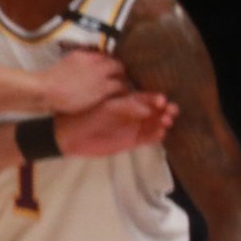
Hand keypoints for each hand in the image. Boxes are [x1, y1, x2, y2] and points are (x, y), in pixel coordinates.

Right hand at [40, 48, 128, 114]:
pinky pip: (120, 86)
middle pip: (115, 62)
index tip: (108, 70)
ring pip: (120, 72)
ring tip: (121, 87)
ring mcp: (100, 74)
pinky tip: (121, 94)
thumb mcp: (64, 64)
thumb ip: (77, 63)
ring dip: (122, 79)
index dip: (107, 63)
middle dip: (118, 70)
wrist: (46, 90)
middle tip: (118, 78)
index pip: (103, 55)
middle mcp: (95, 62)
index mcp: (84, 54)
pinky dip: (122, 90)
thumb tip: (82, 67)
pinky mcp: (102, 88)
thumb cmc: (49, 81)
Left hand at [57, 91, 175, 157]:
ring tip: (166, 122)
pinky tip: (160, 134)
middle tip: (171, 111)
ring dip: (163, 122)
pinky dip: (156, 136)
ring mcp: (133, 128)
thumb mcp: (108, 108)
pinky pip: (148, 138)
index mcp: (128, 101)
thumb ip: (128, 107)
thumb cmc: (87, 116)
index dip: (157, 98)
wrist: (70, 136)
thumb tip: (150, 108)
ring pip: (155, 124)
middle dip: (167, 110)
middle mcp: (134, 114)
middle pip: (157, 111)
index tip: (162, 100)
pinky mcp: (131, 142)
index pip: (148, 98)